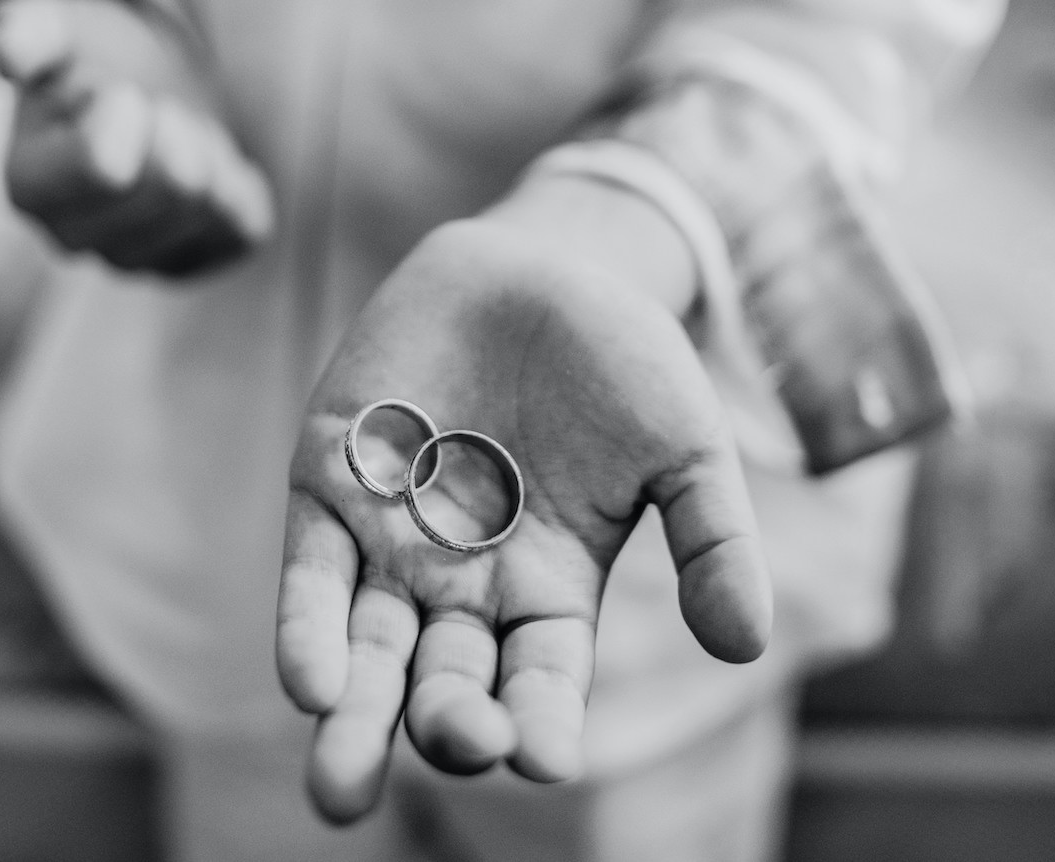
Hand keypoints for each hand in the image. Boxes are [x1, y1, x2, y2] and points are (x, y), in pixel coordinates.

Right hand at [0, 0, 272, 274]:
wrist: (135, 84)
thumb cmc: (88, 55)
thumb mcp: (55, 25)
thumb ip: (27, 31)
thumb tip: (4, 52)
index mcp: (29, 187)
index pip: (107, 166)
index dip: (130, 109)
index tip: (120, 91)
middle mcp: (74, 239)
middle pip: (175, 186)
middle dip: (177, 127)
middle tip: (155, 109)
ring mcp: (134, 261)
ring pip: (212, 210)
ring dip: (208, 153)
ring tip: (176, 134)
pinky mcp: (191, 265)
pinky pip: (244, 232)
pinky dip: (239, 187)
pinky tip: (208, 168)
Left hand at [276, 207, 773, 823]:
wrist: (541, 265)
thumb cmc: (623, 364)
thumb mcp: (684, 448)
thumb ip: (712, 541)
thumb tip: (746, 644)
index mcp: (550, 590)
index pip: (543, 681)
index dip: (543, 722)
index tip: (546, 756)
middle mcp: (465, 583)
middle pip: (448, 682)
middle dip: (448, 725)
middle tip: (460, 746)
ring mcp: (393, 539)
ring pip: (368, 650)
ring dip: (354, 717)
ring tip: (340, 790)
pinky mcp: (332, 485)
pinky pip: (312, 574)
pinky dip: (308, 629)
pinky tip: (313, 682)